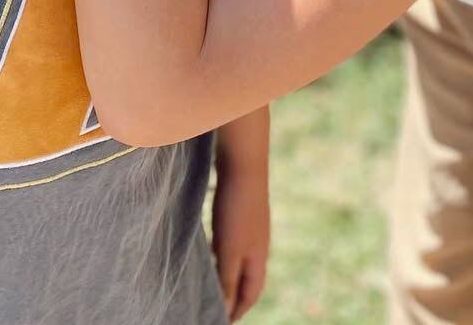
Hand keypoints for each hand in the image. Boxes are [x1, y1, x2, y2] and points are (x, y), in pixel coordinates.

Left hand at [211, 158, 270, 320]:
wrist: (243, 164)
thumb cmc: (236, 209)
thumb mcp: (229, 250)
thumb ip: (227, 280)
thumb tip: (226, 310)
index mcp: (258, 258)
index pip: (250, 294)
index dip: (238, 310)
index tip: (224, 321)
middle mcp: (259, 245)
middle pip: (248, 278)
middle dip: (235, 295)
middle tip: (218, 306)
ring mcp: (253, 227)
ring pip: (241, 259)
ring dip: (229, 273)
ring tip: (213, 280)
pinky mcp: (243, 212)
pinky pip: (235, 241)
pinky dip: (226, 252)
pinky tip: (214, 245)